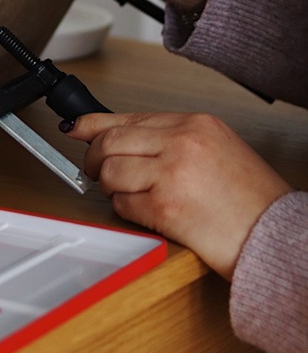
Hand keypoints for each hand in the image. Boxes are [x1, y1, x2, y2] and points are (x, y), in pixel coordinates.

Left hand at [66, 112, 291, 278]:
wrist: (276, 235)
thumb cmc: (250, 198)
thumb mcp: (215, 148)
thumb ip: (171, 139)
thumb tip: (124, 137)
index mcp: (195, 123)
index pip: (128, 117)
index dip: (92, 124)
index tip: (75, 128)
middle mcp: (182, 142)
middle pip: (110, 141)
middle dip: (93, 158)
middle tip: (93, 170)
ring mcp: (172, 173)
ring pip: (110, 171)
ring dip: (109, 186)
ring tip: (127, 193)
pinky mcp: (166, 207)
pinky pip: (122, 204)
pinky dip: (124, 209)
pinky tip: (143, 211)